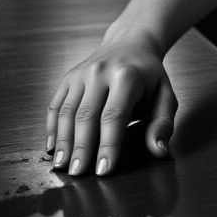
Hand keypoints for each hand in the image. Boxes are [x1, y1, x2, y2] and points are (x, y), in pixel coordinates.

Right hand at [46, 28, 176, 177]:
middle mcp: (101, 72)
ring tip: (62, 166)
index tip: (104, 170)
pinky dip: (52, 128)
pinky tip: (52, 148)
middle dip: (82, 148)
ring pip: (67, 112)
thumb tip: (159, 151)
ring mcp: (81, 73)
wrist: (131, 43)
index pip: (114, 116)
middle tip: (78, 174)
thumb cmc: (149, 76)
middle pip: (87, 116)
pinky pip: (55, 106)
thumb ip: (162, 123)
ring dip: (63, 142)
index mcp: (127, 76)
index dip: (108, 145)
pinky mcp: (68, 78)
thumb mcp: (164, 95)